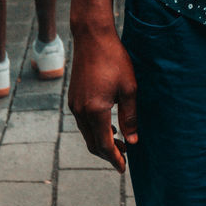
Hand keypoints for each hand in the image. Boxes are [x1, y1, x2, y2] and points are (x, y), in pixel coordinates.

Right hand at [68, 31, 137, 171]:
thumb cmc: (115, 60)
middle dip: (108, 153)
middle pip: (92, 143)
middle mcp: (80, 111)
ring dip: (101, 141)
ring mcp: (74, 104)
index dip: (114, 159)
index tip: (124, 168)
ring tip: (119, 141)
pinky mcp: (73, 97)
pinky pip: (83, 122)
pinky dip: (94, 129)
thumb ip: (130, 117)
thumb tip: (133, 141)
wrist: (93, 38)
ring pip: (86, 133)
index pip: (104, 145)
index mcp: (95, 111)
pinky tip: (107, 125)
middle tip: (124, 156)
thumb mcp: (129, 89)